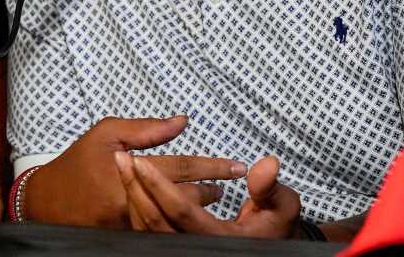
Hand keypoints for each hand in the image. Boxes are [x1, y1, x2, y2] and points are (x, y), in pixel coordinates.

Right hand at [23, 115, 246, 228]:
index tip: (237, 166)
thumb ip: (146, 129)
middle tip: (227, 183)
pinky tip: (190, 216)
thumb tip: (182, 121)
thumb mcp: (107, 133)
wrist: (48, 201)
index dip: (212, 167)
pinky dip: (177, 222)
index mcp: (129, 170)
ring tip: (215, 197)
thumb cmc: (79, 162)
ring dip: (198, 208)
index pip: (181, 168)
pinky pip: (159, 231)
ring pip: (176, 218)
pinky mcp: (127, 237)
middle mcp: (132, 200)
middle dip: (210, 190)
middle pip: (184, 197)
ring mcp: (130, 223)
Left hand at [116, 150, 300, 238]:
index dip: (158, 185)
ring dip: (132, 194)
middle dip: (135, 186)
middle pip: (153, 219)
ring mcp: (180, 250)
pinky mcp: (173, 247)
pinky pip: (146, 232)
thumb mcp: (282, 208)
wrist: (262, 248)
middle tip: (121, 157)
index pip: (180, 211)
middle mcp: (194, 248)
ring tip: (122, 163)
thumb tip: (265, 163)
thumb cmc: (273, 229)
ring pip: (145, 227)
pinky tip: (131, 182)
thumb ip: (270, 187)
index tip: (139, 160)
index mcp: (217, 238)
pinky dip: (136, 206)